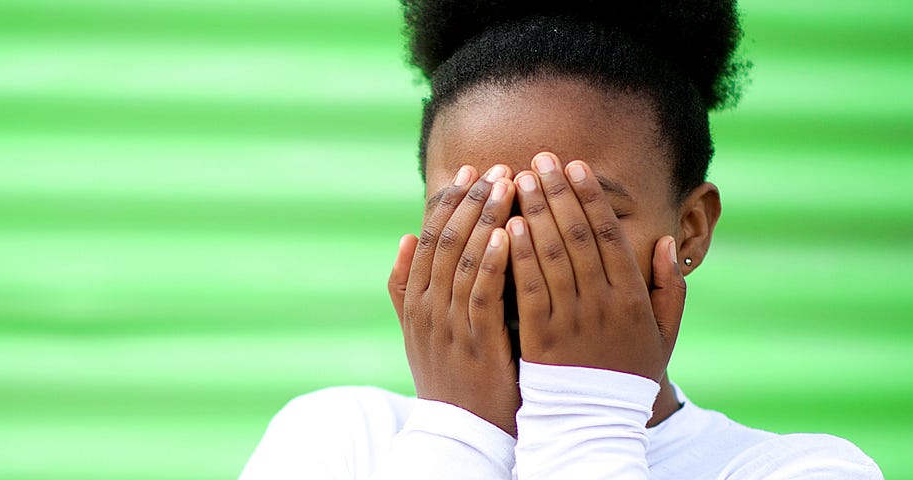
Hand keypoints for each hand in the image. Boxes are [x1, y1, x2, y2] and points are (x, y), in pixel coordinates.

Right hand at [388, 163, 520, 434]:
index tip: (470, 170)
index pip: (428, 238)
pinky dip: (492, 262)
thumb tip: (404, 237)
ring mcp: (449, 327)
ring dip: (486, 220)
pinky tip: (508, 235)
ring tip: (507, 187)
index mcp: (415, 301)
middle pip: (445, 242)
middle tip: (496, 168)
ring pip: (463, 261)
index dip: (449, 201)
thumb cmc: (450, 377)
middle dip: (471, 201)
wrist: (460, 432)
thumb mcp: (418, 331)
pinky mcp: (475, 346)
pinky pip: (482, 296)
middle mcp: (427, 309)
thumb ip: (406, 287)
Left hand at [505, 153, 685, 380]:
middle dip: (557, 193)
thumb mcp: (663, 333)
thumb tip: (664, 242)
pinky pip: (527, 289)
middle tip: (539, 160)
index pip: (609, 235)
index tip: (575, 166)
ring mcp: (570, 319)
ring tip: (517, 180)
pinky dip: (518, 255)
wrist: (595, 422)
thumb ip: (668, 287)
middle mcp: (602, 303)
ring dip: (534, 212)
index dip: (591, 197)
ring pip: (551, 255)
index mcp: (632, 297)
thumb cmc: (627, 373)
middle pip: (577, 236)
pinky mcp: (539, 338)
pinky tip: (506, 227)